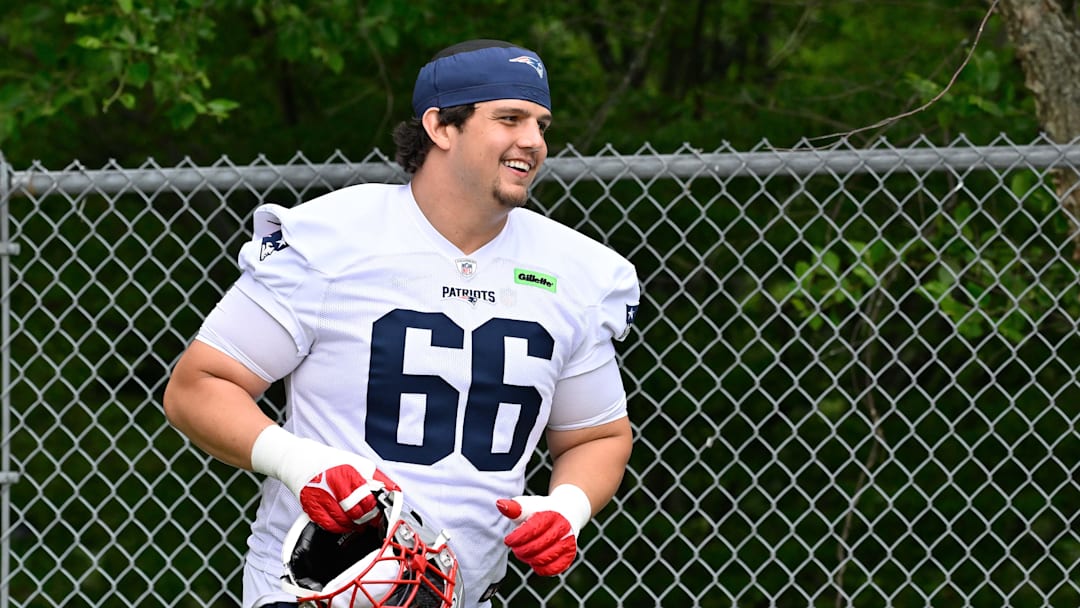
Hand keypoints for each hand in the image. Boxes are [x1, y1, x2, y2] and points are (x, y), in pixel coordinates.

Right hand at [250, 425, 399, 533]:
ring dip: (354, 525)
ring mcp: (320, 497)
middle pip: (355, 513)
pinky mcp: (310, 507)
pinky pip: (328, 524)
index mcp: (347, 473)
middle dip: (366, 520)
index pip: (367, 500)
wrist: (299, 460)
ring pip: (342, 522)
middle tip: (371, 520)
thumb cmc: (330, 461)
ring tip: (359, 523)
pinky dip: (339, 527)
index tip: (381, 515)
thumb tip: (394, 491)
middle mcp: (332, 486)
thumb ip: (376, 478)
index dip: (376, 511)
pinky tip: (344, 523)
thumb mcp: (358, 462)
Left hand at [497, 484, 591, 575]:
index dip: (516, 538)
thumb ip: (515, 507)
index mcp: (551, 514)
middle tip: (515, 548)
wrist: (567, 512)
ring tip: (523, 553)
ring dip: (529, 559)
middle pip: (536, 546)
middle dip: (521, 550)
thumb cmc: (542, 510)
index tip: (508, 540)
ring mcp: (568, 542)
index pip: (531, 530)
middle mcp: (562, 528)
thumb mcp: (529, 505)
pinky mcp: (569, 555)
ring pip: (543, 559)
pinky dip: (541, 568)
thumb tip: (500, 504)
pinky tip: (535, 562)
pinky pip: (553, 568)